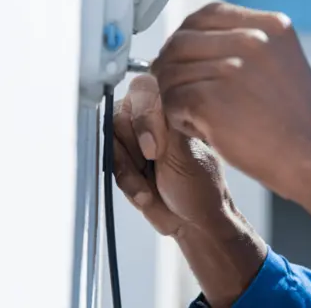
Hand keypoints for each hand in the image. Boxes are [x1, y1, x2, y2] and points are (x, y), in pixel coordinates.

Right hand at [112, 74, 265, 304]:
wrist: (195, 221)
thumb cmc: (202, 185)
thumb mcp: (185, 152)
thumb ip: (162, 124)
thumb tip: (150, 96)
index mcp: (172, 109)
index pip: (143, 90)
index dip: (142, 117)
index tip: (154, 148)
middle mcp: (151, 121)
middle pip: (119, 115)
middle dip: (134, 145)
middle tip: (155, 161)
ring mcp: (135, 142)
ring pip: (110, 141)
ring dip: (130, 167)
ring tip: (152, 181)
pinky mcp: (124, 162)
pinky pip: (109, 164)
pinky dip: (126, 180)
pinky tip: (145, 191)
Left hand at [150, 2, 310, 245]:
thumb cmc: (297, 121)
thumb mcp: (283, 63)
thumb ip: (247, 44)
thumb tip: (191, 38)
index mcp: (272, 26)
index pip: (208, 14)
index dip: (189, 36)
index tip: (187, 57)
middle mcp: (252, 40)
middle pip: (182, 41)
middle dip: (173, 67)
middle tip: (182, 92)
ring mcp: (230, 68)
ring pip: (171, 73)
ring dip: (177, 96)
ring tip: (204, 117)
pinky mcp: (209, 99)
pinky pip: (171, 101)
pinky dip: (180, 119)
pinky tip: (205, 130)